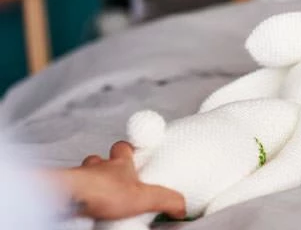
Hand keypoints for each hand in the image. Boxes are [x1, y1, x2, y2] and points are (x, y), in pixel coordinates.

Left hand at [53, 141, 185, 219]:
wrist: (70, 197)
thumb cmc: (102, 191)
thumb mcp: (145, 197)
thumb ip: (166, 199)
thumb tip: (181, 206)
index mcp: (119, 164)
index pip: (124, 148)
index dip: (129, 149)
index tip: (134, 152)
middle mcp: (98, 167)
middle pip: (101, 159)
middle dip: (106, 165)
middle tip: (113, 178)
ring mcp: (79, 177)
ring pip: (84, 172)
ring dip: (90, 179)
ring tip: (96, 194)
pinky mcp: (65, 190)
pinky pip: (71, 188)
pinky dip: (78, 194)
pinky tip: (84, 205)